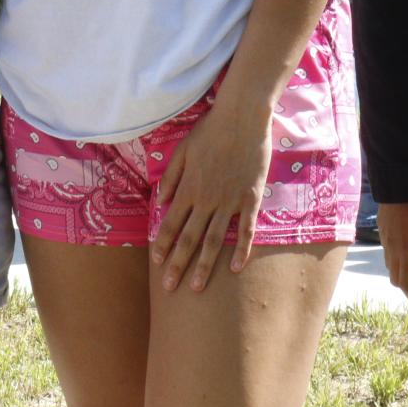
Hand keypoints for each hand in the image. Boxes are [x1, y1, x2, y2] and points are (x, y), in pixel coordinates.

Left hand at [150, 98, 271, 292]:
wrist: (241, 118)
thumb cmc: (209, 131)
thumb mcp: (181, 150)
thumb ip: (170, 178)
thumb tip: (160, 201)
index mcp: (187, 188)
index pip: (171, 223)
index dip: (163, 244)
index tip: (156, 263)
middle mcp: (206, 199)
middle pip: (190, 239)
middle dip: (177, 264)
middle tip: (169, 288)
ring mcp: (229, 201)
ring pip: (215, 240)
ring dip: (204, 266)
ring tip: (196, 287)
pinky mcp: (251, 199)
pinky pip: (246, 230)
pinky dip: (241, 250)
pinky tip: (234, 268)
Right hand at [378, 200, 407, 303]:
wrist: (400, 182)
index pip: (406, 283)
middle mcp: (393, 250)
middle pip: (395, 278)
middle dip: (406, 285)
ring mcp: (385, 240)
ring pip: (389, 265)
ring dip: (400, 270)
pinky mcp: (381, 230)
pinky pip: (387, 251)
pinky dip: (395, 256)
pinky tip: (406, 245)